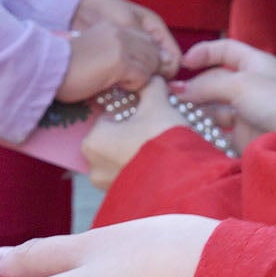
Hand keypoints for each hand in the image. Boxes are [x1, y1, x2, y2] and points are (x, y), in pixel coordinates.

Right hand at [57, 17, 166, 103]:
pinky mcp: (119, 61)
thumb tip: (142, 70)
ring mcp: (120, 45)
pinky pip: (143, 77)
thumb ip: (118, 55)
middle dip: (151, 70)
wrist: (46, 69)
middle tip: (135, 84)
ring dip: (141, 78)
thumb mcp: (95, 55)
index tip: (140, 74)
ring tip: (122, 85)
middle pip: (154, 51)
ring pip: (152, 64)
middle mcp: (120, 32)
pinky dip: (134, 85)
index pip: (148, 40)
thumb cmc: (65, 69)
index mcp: (113, 27)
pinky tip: (116, 86)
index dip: (150, 59)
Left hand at [72, 0, 179, 76]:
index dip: (168, 72)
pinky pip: (133, 76)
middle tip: (137, 84)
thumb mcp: (126, 22)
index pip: (174, 58)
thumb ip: (145, 43)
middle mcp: (150, 44)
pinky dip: (129, 82)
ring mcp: (137, 53)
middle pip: (163, 70)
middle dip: (153, 79)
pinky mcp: (124, 62)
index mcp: (156, 31)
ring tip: (127, 84)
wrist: (79, 10)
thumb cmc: (104, 9)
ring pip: (148, 75)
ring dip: (141, 82)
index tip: (154, 81)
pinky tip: (119, 84)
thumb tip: (168, 66)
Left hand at [78, 77, 201, 189]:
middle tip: (155, 128)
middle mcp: (92, 166)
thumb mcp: (157, 104)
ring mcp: (106, 186)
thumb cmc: (163, 140)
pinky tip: (158, 163)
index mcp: (92, 141)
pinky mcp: (123, 199)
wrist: (183, 180)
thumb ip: (150, 86)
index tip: (147, 112)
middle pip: (113, 138)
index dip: (130, 111)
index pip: (109, 116)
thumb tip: (151, 77)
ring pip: (121, 158)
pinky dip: (140, 168)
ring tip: (159, 146)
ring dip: (136, 151)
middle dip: (132, 132)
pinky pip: (130, 175)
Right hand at [178, 37, 275, 147]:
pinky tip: (190, 126)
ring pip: (214, 104)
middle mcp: (250, 84)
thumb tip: (179, 90)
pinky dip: (204, 127)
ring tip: (177, 111)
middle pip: (215, 79)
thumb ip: (207, 85)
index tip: (182, 62)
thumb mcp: (239, 84)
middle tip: (172, 93)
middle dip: (194, 84)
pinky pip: (217, 127)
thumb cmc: (275, 101)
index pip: (225, 49)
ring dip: (196, 107)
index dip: (204, 52)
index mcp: (256, 63)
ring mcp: (246, 109)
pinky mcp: (243, 132)